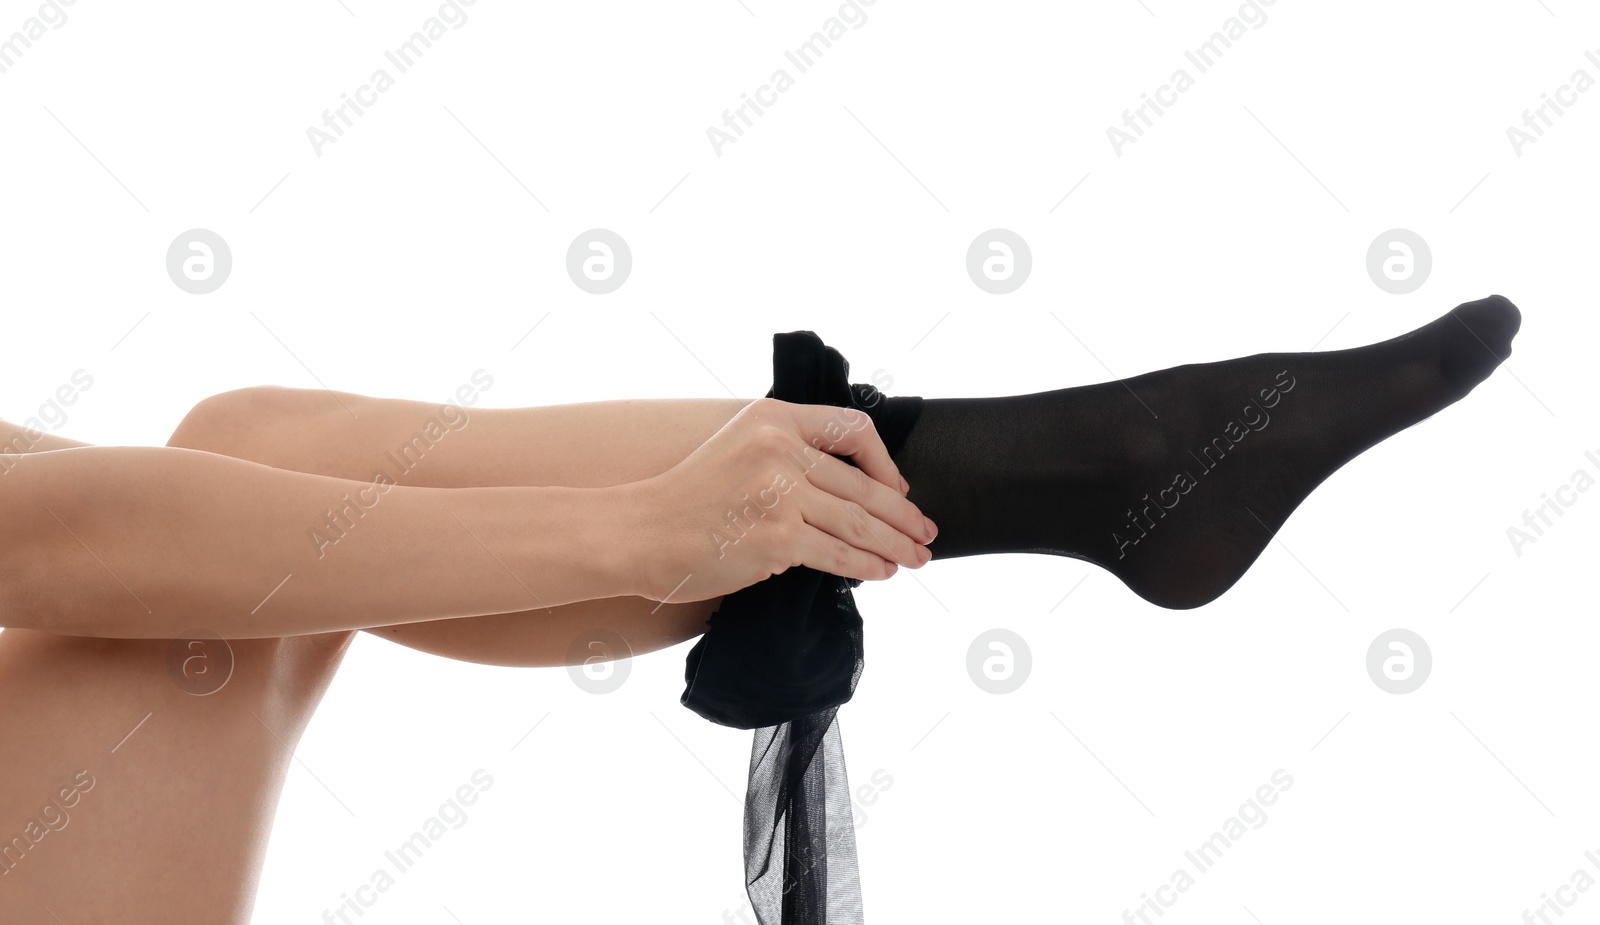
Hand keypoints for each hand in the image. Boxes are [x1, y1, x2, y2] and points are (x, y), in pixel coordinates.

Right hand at [628, 397, 935, 602]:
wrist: (636, 533)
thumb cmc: (684, 501)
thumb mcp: (736, 450)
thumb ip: (785, 458)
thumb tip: (846, 495)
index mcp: (772, 418)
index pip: (851, 428)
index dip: (883, 461)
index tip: (896, 488)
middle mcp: (780, 447)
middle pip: (862, 483)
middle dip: (902, 514)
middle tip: (925, 533)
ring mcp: (780, 493)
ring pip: (859, 521)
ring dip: (895, 544)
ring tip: (915, 558)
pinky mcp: (778, 538)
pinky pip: (840, 553)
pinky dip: (868, 565)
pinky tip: (883, 572)